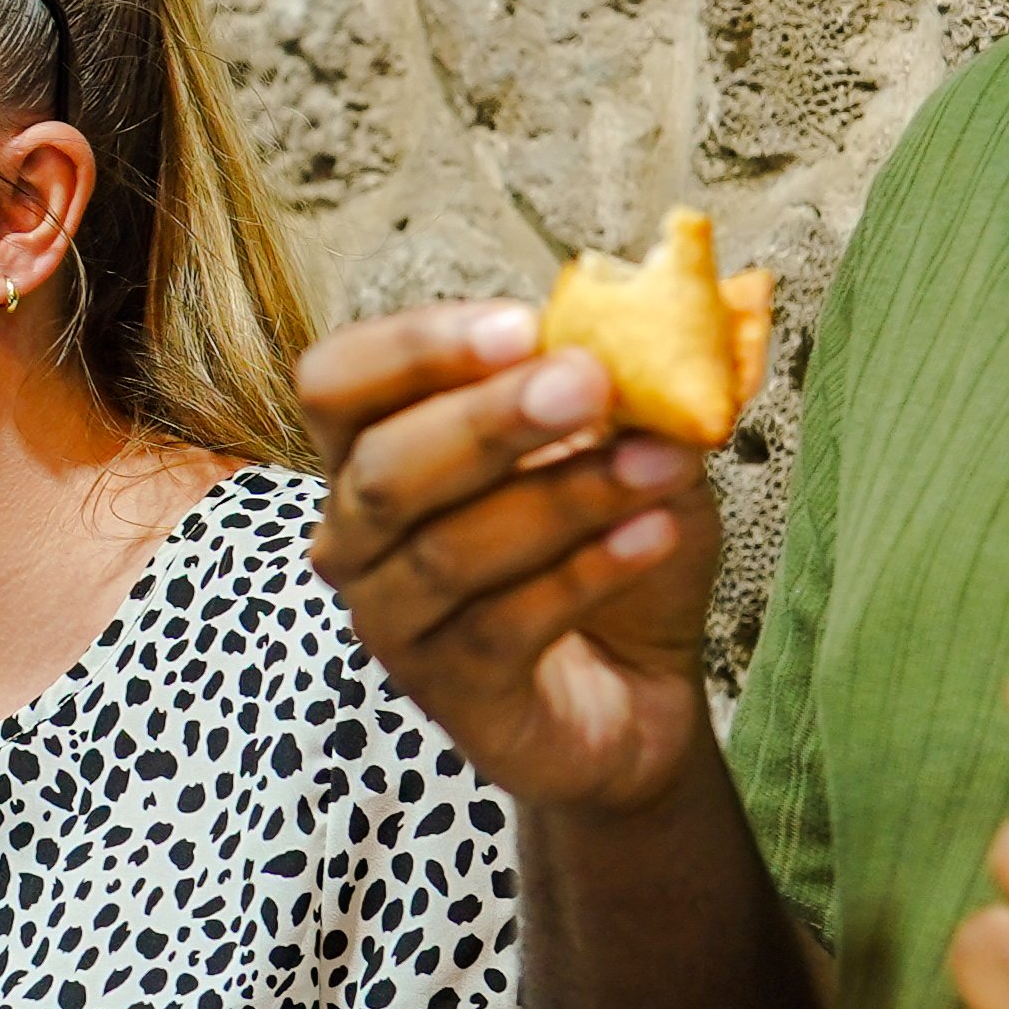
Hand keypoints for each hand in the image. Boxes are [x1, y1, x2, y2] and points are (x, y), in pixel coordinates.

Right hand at [299, 299, 718, 818]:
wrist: (638, 681)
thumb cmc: (605, 544)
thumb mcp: (627, 442)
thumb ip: (629, 381)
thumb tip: (672, 312)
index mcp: (371, 449)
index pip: (337, 381)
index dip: (415, 348)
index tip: (524, 324)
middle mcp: (356, 536)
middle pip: (383, 469)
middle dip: (488, 420)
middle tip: (591, 381)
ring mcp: (393, 622)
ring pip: (446, 553)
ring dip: (563, 497)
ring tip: (663, 464)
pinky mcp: (451, 696)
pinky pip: (502, 627)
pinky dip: (585, 573)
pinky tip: (656, 535)